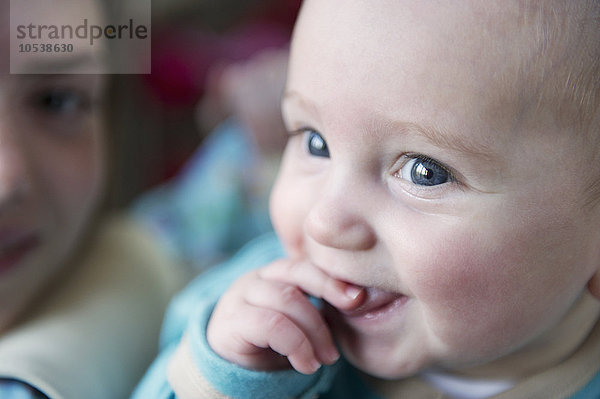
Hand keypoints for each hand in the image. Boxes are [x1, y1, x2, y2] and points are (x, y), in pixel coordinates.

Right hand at [206, 258, 364, 373]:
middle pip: (296, 273)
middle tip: (353, 310)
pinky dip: (296, 345)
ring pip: (287, 299)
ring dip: (314, 331)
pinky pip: (271, 325)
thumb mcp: (299, 322)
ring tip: (327, 358)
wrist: (231, 370)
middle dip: (328, 292)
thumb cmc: (272, 344)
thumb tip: (358, 301)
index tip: (359, 297)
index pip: (306, 263)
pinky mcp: (230, 322)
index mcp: (276, 273)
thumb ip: (318, 307)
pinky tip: (306, 364)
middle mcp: (257, 278)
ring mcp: (240, 296)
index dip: (332, 277)